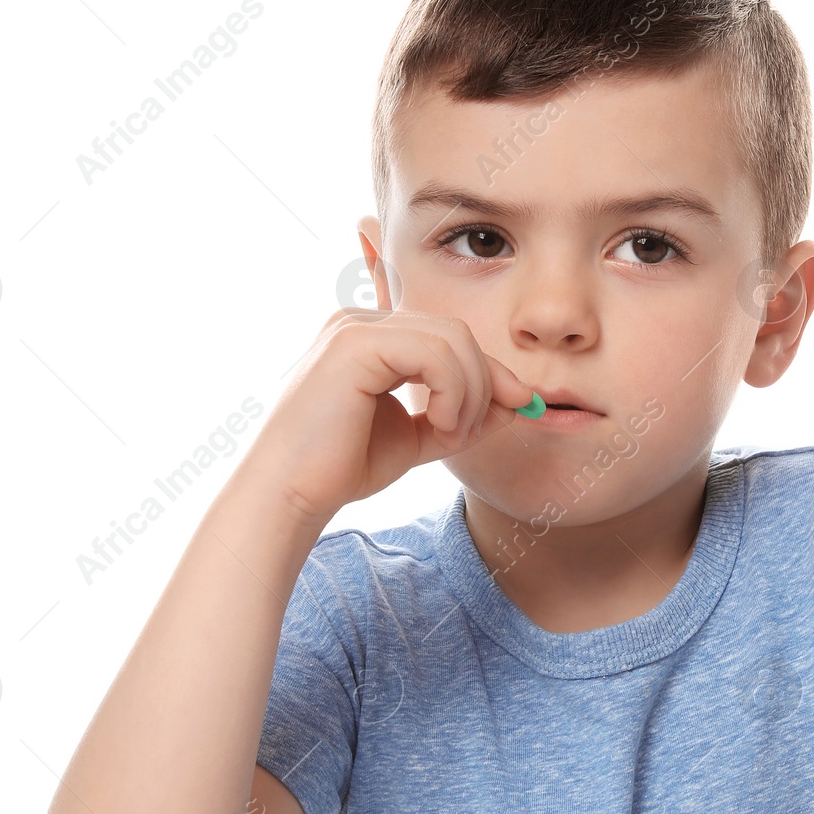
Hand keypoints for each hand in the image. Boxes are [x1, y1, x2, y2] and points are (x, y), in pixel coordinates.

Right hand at [245, 308, 535, 524]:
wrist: (292, 492)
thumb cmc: (342, 467)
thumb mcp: (419, 437)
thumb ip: (464, 415)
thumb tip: (519, 401)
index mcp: (373, 337)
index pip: (451, 337)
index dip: (491, 371)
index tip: (522, 406)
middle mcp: (362, 321)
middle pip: (458, 332)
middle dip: (485, 383)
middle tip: (468, 433)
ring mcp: (356, 326)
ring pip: (454, 339)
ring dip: (470, 392)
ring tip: (451, 434)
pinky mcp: (356, 343)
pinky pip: (435, 353)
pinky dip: (453, 391)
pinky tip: (439, 425)